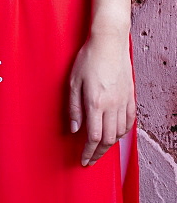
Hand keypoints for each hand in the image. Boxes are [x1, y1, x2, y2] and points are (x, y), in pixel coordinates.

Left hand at [69, 32, 134, 166]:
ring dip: (110, 145)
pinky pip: (129, 121)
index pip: (94, 137)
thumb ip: (73, 107)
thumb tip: (74, 128)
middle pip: (108, 140)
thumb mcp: (73, 81)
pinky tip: (116, 133)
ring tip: (100, 149)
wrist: (109, 42)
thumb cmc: (88, 58)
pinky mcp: (130, 96)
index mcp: (95, 103)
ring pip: (119, 133)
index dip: (88, 152)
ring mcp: (123, 101)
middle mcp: (112, 106)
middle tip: (91, 160)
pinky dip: (122, 132)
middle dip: (98, 153)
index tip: (84, 160)